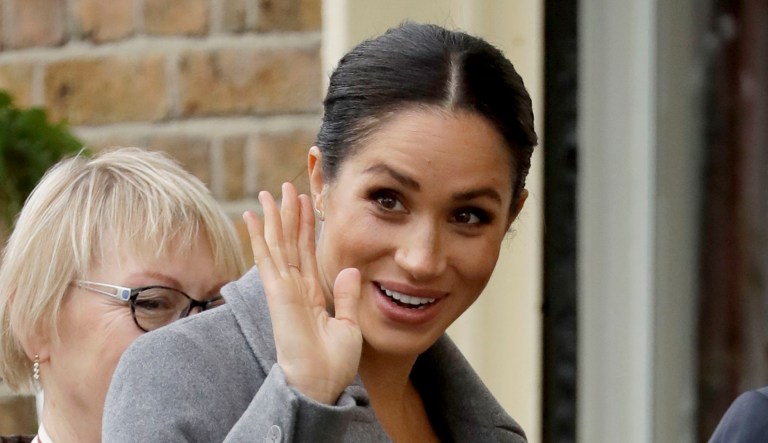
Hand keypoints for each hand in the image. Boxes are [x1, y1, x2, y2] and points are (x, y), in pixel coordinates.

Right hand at [243, 182, 362, 403]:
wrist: (321, 383)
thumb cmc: (333, 363)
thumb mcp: (348, 324)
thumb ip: (347, 296)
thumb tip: (352, 270)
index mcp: (310, 293)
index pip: (307, 252)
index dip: (306, 227)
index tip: (305, 203)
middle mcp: (294, 287)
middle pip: (290, 242)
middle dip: (288, 214)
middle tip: (285, 186)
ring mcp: (283, 288)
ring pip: (277, 244)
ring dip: (274, 217)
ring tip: (270, 191)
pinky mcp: (277, 292)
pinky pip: (268, 258)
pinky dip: (259, 235)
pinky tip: (253, 216)